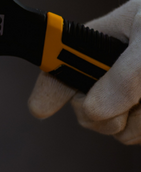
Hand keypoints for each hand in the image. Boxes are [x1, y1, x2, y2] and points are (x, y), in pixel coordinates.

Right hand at [29, 0, 140, 143]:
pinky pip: (135, 134)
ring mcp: (134, 93)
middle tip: (128, 103)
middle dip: (100, 112)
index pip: (61, 60)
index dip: (47, 85)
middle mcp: (118, 67)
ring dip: (133, 123)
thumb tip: (95, 106)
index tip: (40, 108)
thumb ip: (124, 74)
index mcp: (109, 37)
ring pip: (112, 126)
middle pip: (84, 104)